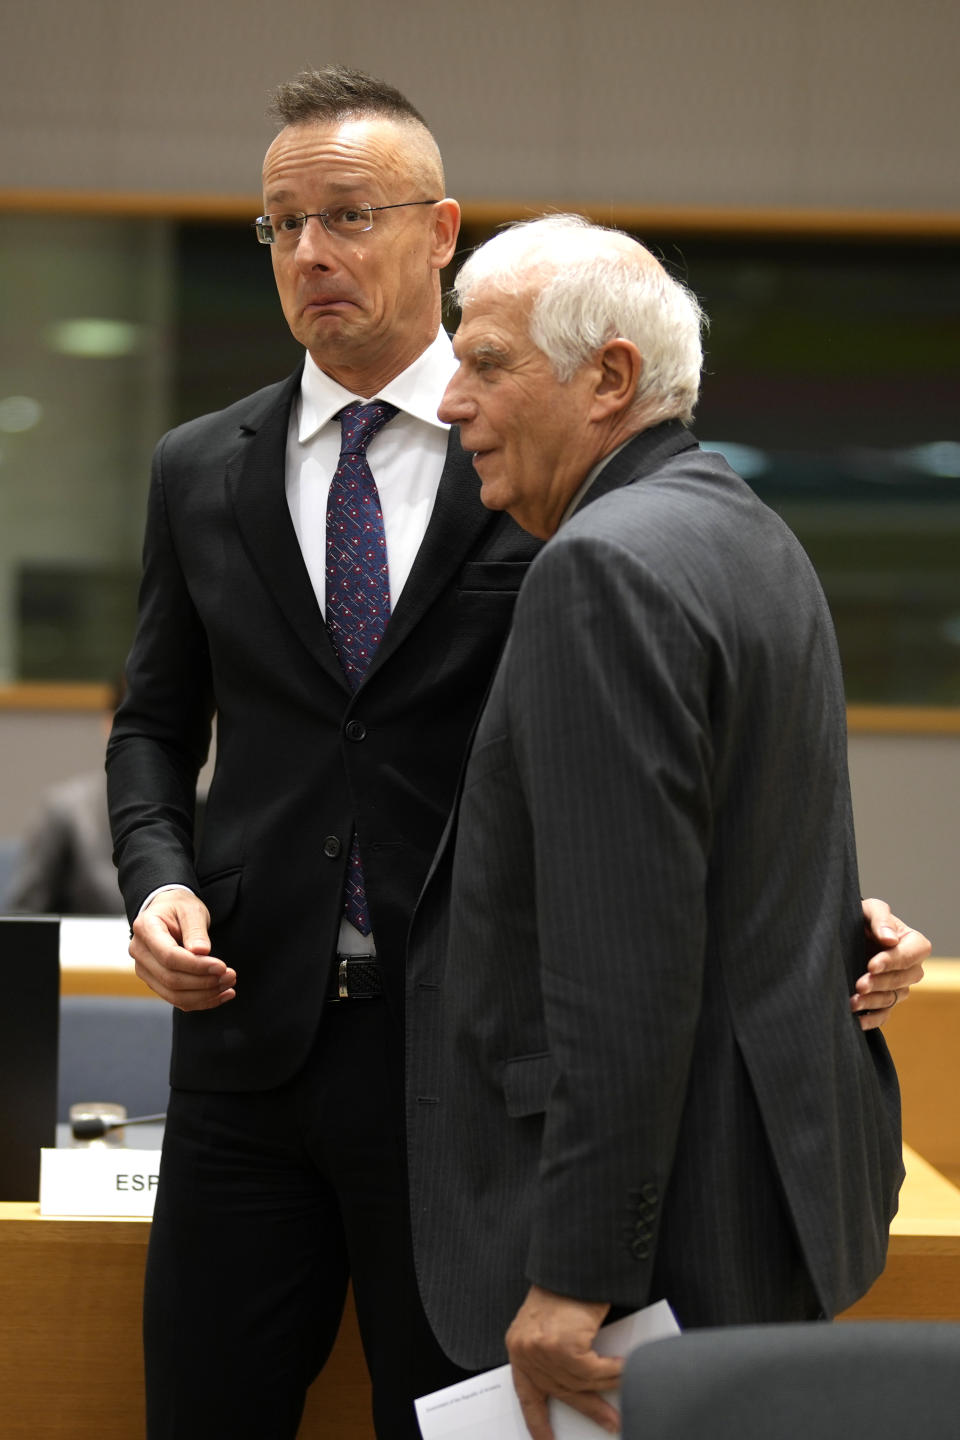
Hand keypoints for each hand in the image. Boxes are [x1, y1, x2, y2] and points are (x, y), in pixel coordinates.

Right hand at [129, 888, 235, 1009]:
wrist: (167, 911)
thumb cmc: (179, 907)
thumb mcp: (191, 910)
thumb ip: (196, 930)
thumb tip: (201, 952)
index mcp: (145, 928)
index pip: (169, 956)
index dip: (196, 965)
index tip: (222, 967)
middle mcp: (139, 952)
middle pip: (170, 978)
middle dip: (204, 982)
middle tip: (231, 976)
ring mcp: (144, 969)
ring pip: (173, 994)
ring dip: (204, 995)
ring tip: (229, 985)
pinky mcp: (154, 982)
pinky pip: (177, 999)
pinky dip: (201, 1001)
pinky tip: (222, 994)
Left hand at [506, 1285, 621, 1438]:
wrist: (571, 1262)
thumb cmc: (564, 1287)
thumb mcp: (551, 1325)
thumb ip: (558, 1354)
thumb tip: (584, 1383)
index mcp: (519, 1348)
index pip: (526, 1395)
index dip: (538, 1421)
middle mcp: (526, 1352)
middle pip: (563, 1392)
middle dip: (591, 1409)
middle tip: (611, 1424)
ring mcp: (543, 1351)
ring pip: (583, 1382)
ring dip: (610, 1385)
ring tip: (627, 1386)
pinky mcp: (563, 1347)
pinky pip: (595, 1370)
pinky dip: (614, 1371)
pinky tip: (626, 1369)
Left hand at [851, 898, 929, 1030]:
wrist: (845, 933)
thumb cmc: (862, 917)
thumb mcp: (870, 909)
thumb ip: (880, 919)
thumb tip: (890, 939)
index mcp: (914, 944)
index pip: (910, 956)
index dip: (892, 962)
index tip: (872, 965)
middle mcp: (911, 968)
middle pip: (903, 980)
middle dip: (880, 983)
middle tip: (860, 985)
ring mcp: (899, 986)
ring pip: (892, 998)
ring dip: (873, 1002)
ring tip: (852, 1002)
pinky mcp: (884, 1000)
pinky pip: (884, 1014)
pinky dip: (872, 1019)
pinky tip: (857, 1021)